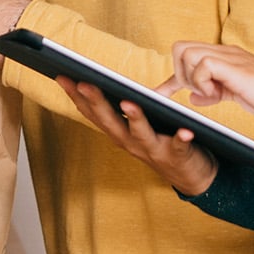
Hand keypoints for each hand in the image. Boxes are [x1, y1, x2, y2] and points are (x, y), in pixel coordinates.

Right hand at [60, 76, 217, 195]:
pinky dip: (181, 139)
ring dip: (135, 118)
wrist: (191, 178)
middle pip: (110, 121)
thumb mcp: (135, 128)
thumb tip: (106, 81)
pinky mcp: (177, 156)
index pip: (93, 113)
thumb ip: (122, 110)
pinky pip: (178, 147)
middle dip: (97, 101)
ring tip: (129, 102)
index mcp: (119, 133)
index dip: (77, 96)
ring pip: (140, 134)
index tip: (62, 75)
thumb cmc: (161, 143)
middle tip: (84, 82)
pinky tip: (185, 130)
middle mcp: (130, 143)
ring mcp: (153, 151)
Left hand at [163, 42, 253, 118]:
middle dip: (180, 73)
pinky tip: (218, 93)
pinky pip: (203, 66)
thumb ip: (212, 92)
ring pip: (187, 53)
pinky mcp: (233, 66)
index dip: (172, 76)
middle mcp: (223, 51)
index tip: (160, 94)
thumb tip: (193, 96)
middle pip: (180, 47)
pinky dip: (203, 83)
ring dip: (192, 78)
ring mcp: (228, 56)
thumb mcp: (233, 94)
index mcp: (223, 56)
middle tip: (197, 91)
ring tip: (211, 92)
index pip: (188, 54)